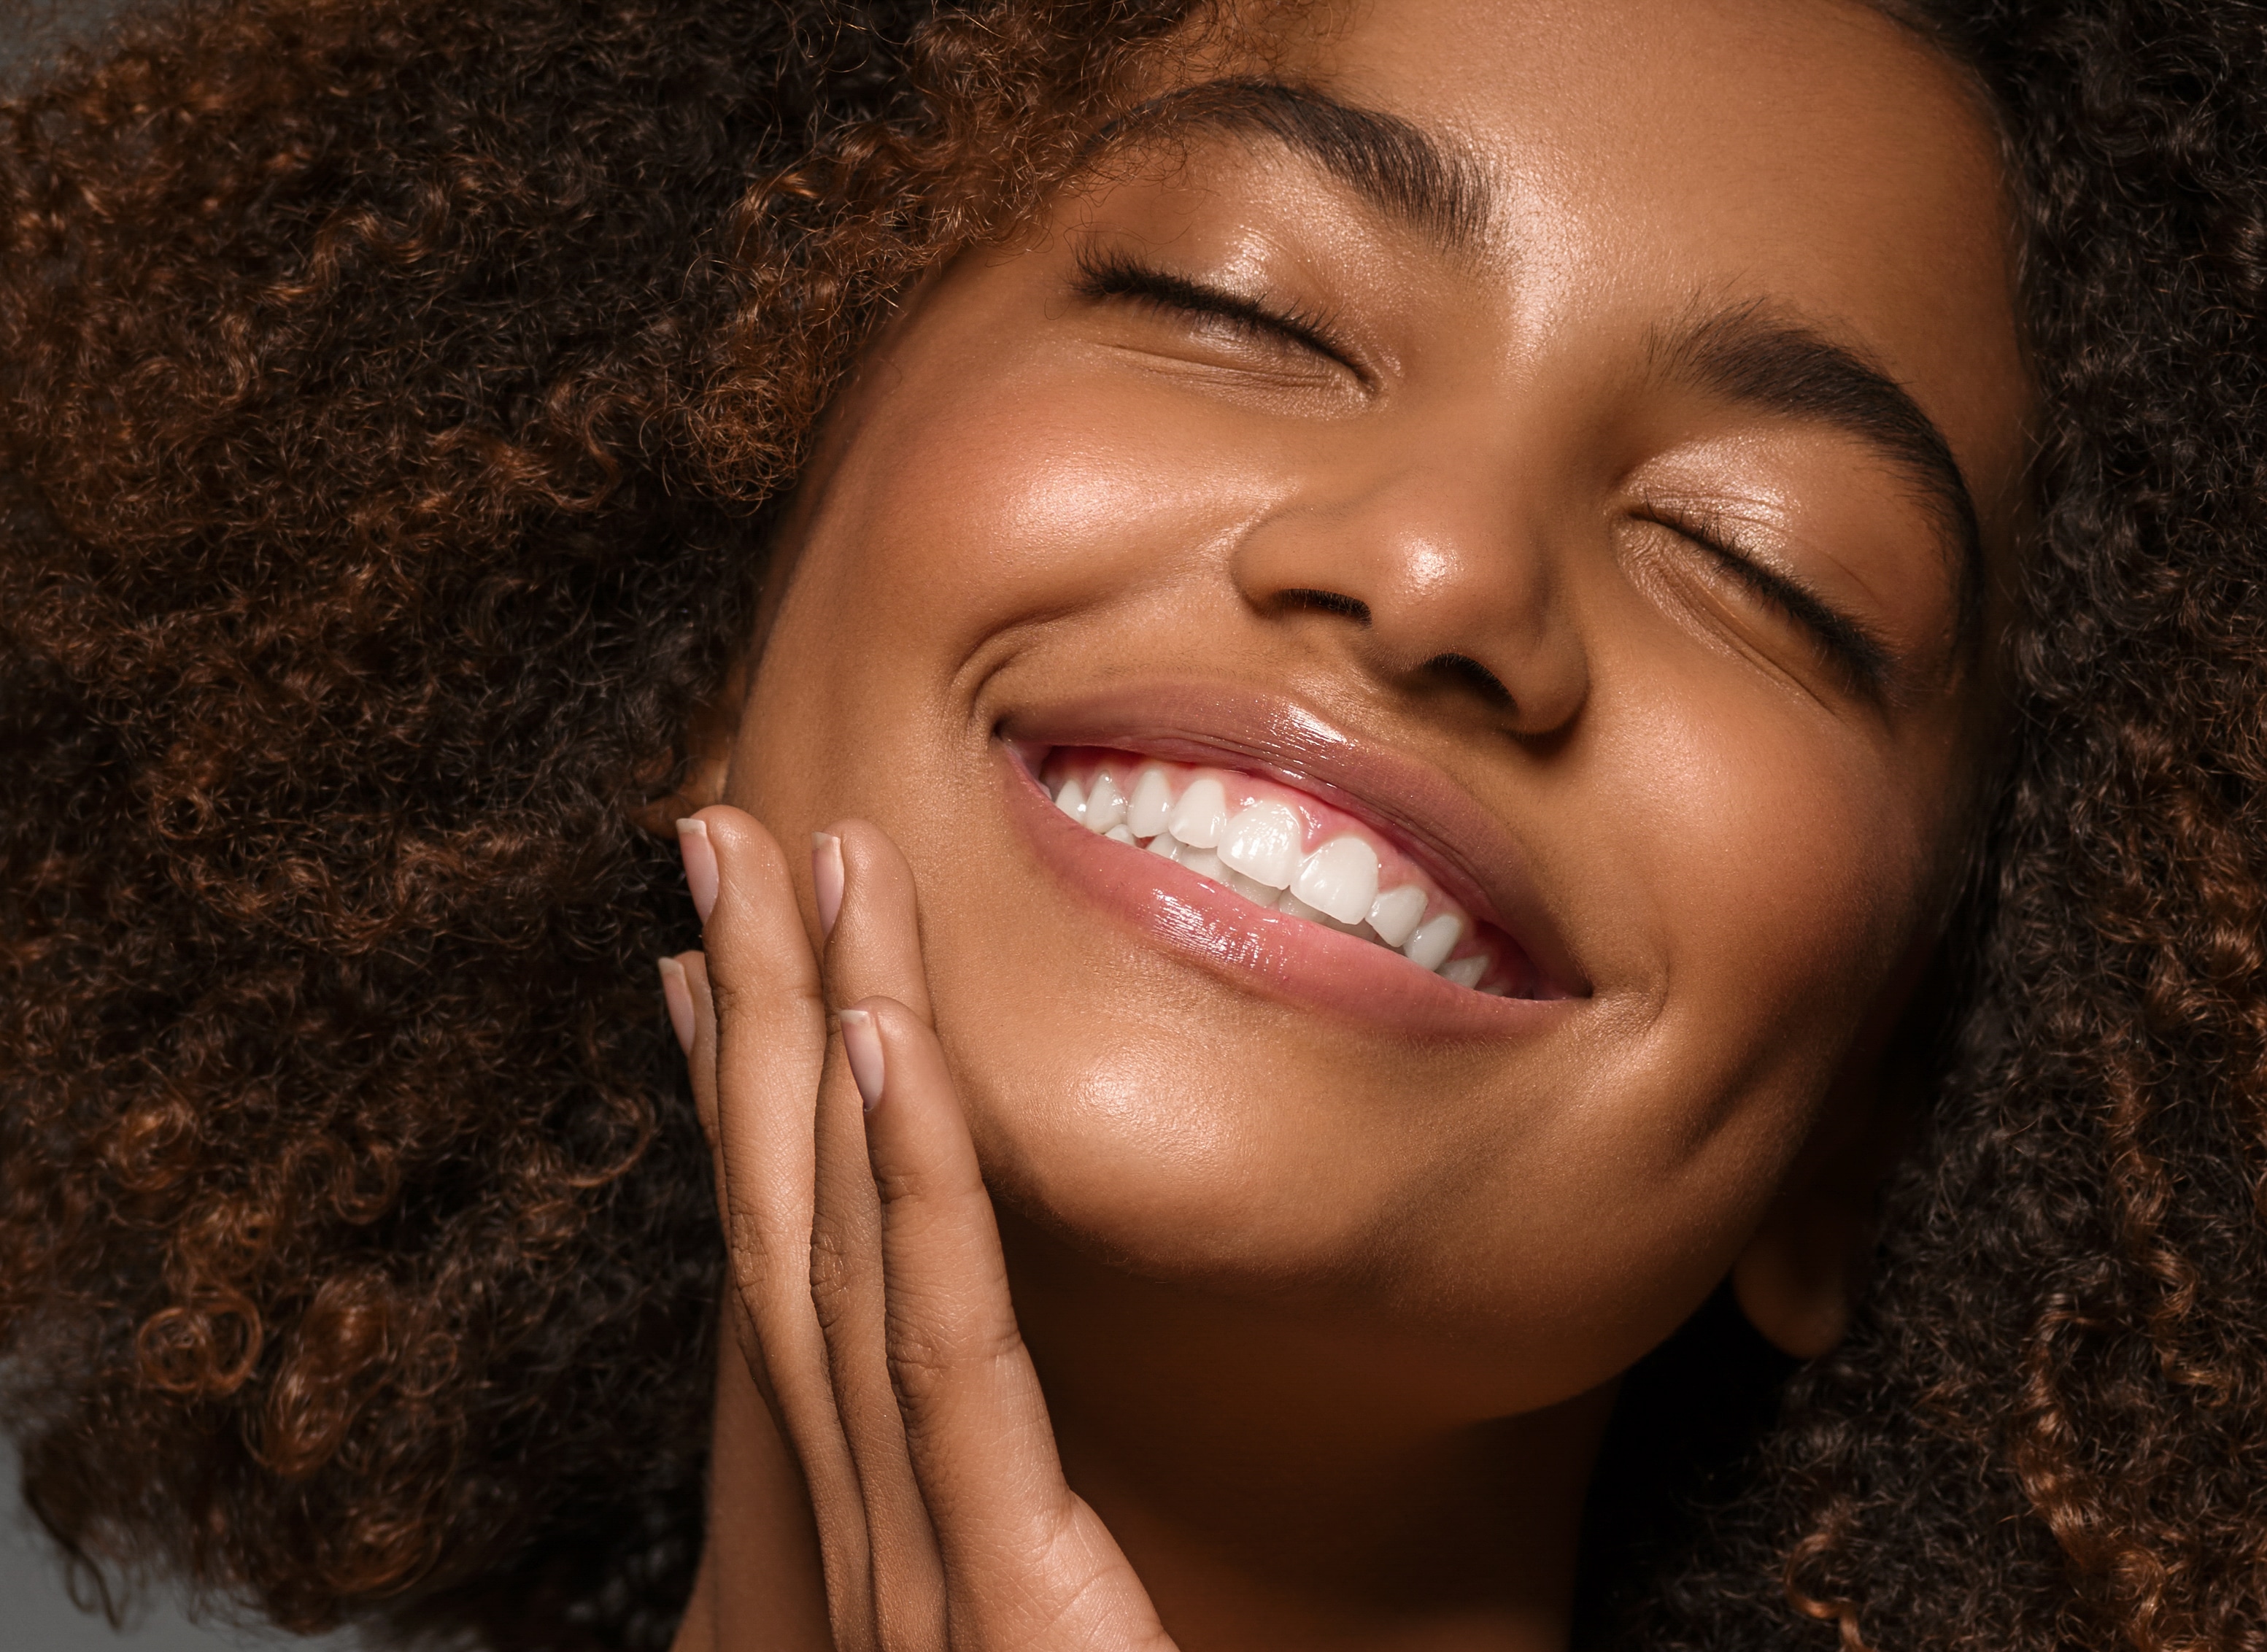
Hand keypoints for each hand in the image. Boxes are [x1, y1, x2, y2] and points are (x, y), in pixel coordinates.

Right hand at [661, 807, 1177, 1651]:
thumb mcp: (1050, 1637)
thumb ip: (1018, 1539)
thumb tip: (1034, 1478)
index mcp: (887, 1534)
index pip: (796, 1276)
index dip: (746, 1101)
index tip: (710, 965)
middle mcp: (866, 1528)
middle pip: (788, 1214)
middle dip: (754, 1009)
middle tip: (720, 835)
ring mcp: (911, 1562)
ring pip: (845, 1238)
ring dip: (822, 1028)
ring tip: (809, 862)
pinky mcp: (1000, 1590)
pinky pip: (945, 1344)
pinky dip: (911, 1178)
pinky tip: (885, 1040)